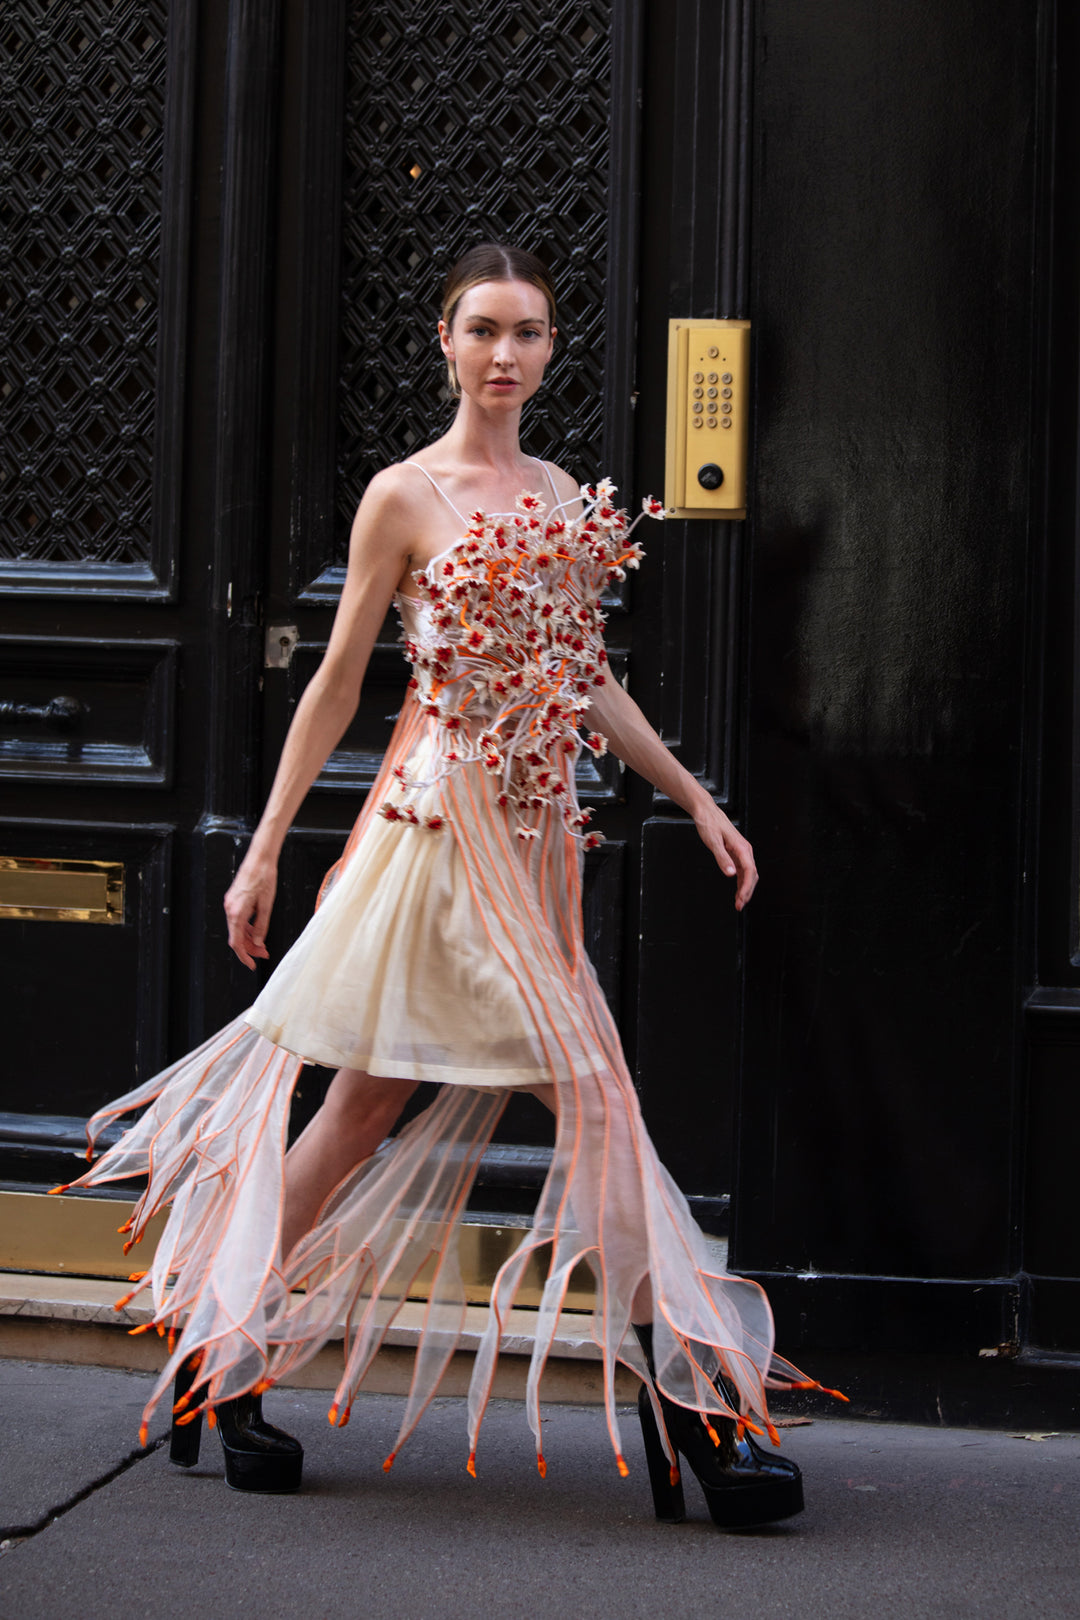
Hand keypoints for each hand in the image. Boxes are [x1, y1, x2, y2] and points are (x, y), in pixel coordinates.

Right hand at [224, 848, 277, 968]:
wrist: (260, 857)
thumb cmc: (264, 876)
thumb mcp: (267, 904)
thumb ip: (261, 925)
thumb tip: (258, 941)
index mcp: (236, 911)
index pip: (236, 942)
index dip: (244, 955)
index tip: (251, 964)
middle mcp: (230, 908)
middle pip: (237, 937)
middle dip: (250, 947)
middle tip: (264, 953)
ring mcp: (231, 903)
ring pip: (237, 928)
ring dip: (249, 938)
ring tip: (263, 945)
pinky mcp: (234, 899)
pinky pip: (238, 919)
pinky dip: (247, 928)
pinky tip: (257, 931)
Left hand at [694, 804, 757, 910]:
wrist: (706, 812)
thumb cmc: (709, 825)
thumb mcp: (713, 842)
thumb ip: (722, 858)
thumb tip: (731, 874)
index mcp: (742, 848)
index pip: (750, 872)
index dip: (747, 888)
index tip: (741, 900)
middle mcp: (745, 850)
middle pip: (752, 875)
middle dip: (747, 892)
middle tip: (739, 906)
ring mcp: (742, 852)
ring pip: (749, 874)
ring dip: (745, 889)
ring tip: (738, 903)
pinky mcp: (736, 853)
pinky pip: (743, 871)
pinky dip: (741, 882)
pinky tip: (737, 891)